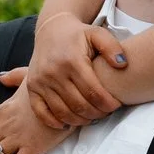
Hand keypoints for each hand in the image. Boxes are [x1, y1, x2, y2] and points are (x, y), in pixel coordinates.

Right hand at [16, 12, 126, 127]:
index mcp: (72, 60)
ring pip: (63, 112)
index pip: (93, 92)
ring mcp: (40, 81)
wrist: (51, 30)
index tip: (116, 105)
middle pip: (79, 105)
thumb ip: (112, 47)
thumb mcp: (98, 34)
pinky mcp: (31, 87)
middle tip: (106, 113)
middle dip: (97, 114)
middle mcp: (54, 72)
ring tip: (91, 117)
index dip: (108, 103)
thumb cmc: (78, 35)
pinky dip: (54, 122)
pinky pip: (41, 112)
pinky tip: (68, 123)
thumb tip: (122, 64)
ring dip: (80, 120)